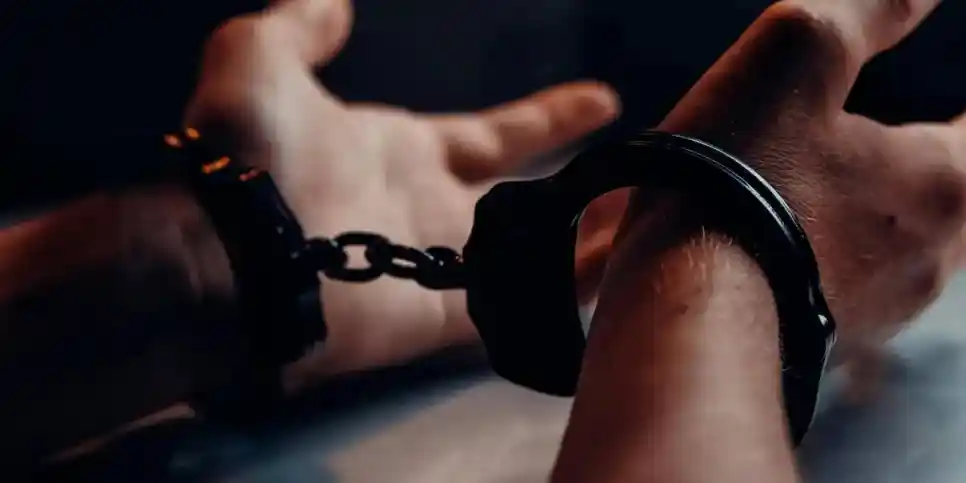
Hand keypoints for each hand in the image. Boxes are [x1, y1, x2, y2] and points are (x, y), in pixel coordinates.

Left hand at [185, 0, 618, 387]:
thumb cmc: (247, 152)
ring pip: (529, 258)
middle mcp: (429, 211)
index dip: (550, 118)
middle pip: (524, 201)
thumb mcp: (261, 57)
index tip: (602, 100)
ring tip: (647, 225)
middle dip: (579, 192)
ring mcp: (435, 269)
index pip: (496, 135)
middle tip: (638, 180)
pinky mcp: (436, 321)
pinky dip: (561, 294)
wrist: (225, 251)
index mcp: (402, 151)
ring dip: (585, 243)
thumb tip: (337, 1)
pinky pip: (513, 308)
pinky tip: (619, 279)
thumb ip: (301, 25)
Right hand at [577, 0, 964, 368]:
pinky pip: (848, 287)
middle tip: (914, 141)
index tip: (956, 112)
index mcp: (941, 182)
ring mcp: (877, 310)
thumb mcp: (798, 54)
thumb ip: (873, 7)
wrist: (676, 307)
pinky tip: (790, 242)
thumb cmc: (735, 178)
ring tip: (830, 188)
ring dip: (879, 214)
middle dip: (935, 166)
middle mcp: (927, 257)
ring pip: (903, 248)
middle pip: (956, 197)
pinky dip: (833, 256)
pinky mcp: (824, 342)